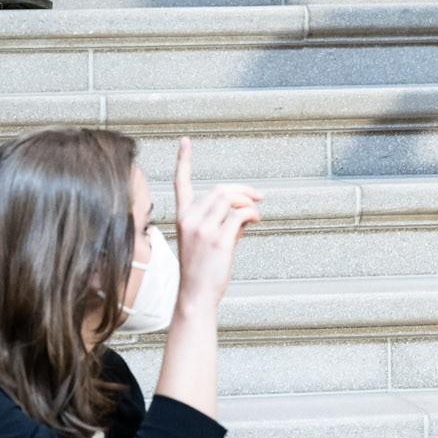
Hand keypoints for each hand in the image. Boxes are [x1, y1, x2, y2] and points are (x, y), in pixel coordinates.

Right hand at [172, 138, 262, 314]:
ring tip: (254, 217)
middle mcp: (190, 220)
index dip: (183, 160)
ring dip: (249, 203)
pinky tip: (255, 223)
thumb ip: (221, 221)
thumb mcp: (205, 240)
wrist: (195, 296)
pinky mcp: (218, 240)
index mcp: (183, 218)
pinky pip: (241, 215)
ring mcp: (203, 230)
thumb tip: (247, 211)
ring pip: (231, 199)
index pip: (180, 183)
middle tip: (258, 198)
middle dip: (242, 191)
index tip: (185, 141)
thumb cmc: (202, 270)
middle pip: (220, 189)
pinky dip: (253, 215)